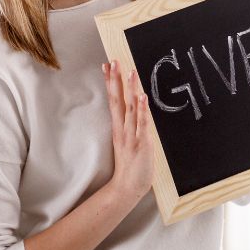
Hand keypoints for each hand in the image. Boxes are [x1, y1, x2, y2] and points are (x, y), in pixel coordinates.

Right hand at [103, 60, 154, 206]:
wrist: (127, 187)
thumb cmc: (130, 166)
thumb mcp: (129, 142)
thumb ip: (131, 127)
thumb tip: (137, 111)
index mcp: (119, 128)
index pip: (113, 100)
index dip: (110, 82)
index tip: (107, 66)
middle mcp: (123, 129)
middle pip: (117, 100)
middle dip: (115, 80)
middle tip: (113, 61)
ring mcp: (131, 135)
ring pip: (130, 108)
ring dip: (130, 89)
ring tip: (129, 71)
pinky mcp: (141, 143)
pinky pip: (141, 123)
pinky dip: (141, 109)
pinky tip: (141, 96)